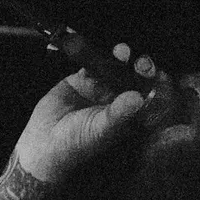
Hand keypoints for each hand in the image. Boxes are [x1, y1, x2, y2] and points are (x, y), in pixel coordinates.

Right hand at [16, 46, 167, 182]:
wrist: (43, 145)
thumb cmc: (75, 147)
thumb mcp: (100, 132)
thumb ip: (118, 115)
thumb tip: (137, 98)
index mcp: (128, 118)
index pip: (148, 99)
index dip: (153, 87)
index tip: (157, 78)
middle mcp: (117, 103)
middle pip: (134, 80)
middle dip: (139, 69)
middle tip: (142, 63)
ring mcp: (100, 91)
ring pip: (115, 70)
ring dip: (120, 59)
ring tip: (122, 52)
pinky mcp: (82, 81)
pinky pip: (93, 65)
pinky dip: (96, 57)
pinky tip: (102, 54)